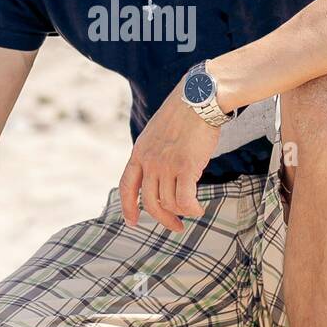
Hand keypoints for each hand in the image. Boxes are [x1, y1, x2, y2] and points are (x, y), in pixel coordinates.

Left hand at [118, 82, 220, 231]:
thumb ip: (154, 155)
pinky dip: (192, 209)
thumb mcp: (157, 134)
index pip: (126, 186)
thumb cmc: (184, 115)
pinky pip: (185, 200)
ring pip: (170, 203)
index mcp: (139, 153)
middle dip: (163, 219)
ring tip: (195, 211)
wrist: (198, 99)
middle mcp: (149, 162)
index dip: (127, 207)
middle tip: (176, 227)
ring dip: (183, 212)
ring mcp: (166, 165)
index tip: (133, 222)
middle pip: (151, 202)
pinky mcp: (185, 168)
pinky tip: (199, 209)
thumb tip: (162, 178)